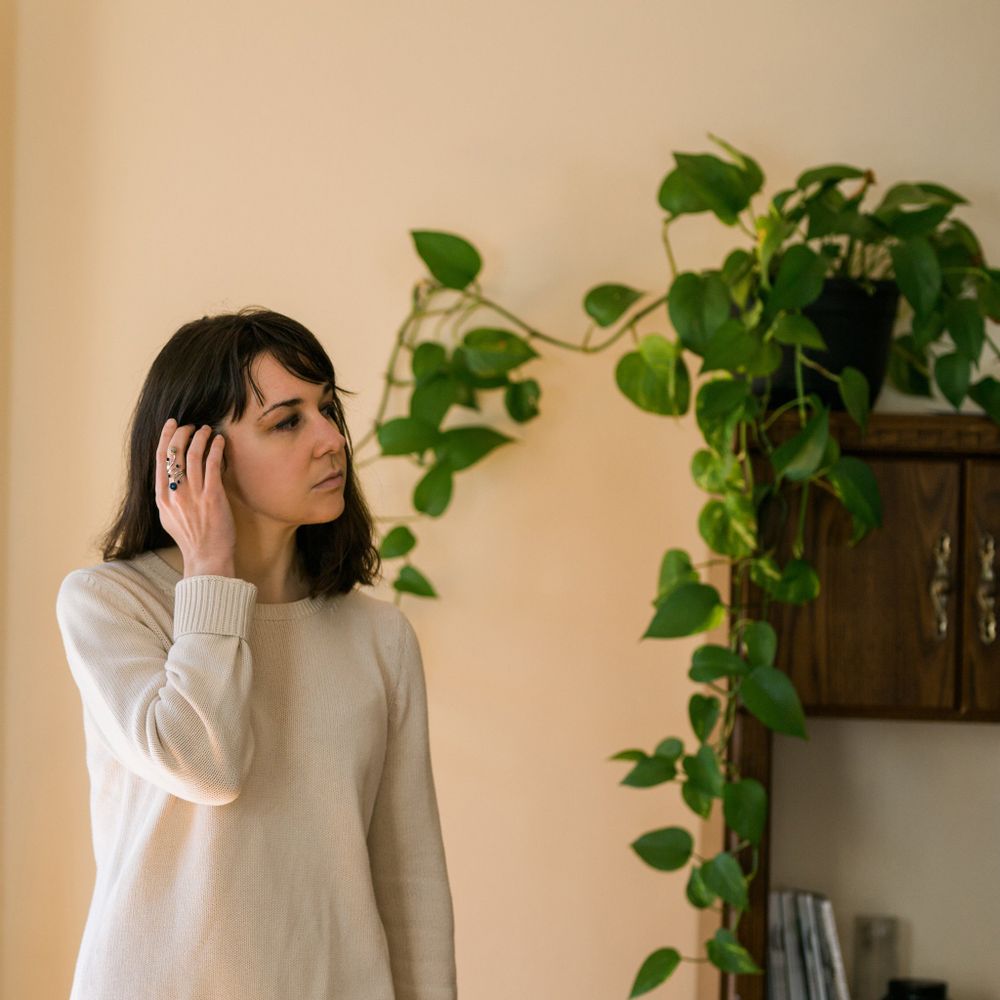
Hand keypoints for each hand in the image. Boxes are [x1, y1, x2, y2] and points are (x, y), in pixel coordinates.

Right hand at [155, 419, 236, 575]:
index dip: (166, 437)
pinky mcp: (213, 496)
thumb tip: (171, 478)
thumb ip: (169, 497)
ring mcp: (193, 494)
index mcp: (162, 498)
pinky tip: (220, 441)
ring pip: (194, 455)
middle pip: (175, 452)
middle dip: (183, 433)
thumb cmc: (192, 540)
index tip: (172, 424)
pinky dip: (216, 448)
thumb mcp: (169, 518)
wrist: (207, 557)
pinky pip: (212, 464)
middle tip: (192, 426)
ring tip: (207, 430)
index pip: (160, 459)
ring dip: (201, 437)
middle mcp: (175, 494)